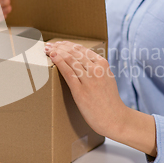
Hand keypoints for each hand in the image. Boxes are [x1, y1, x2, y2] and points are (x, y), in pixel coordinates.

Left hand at [44, 41, 156, 156]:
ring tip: (48, 50)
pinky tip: (53, 57)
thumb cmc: (110, 101)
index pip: (82, 49)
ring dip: (56, 52)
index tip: (59, 43)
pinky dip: (59, 62)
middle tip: (49, 45)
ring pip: (70, 60)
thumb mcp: (108, 79)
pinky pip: (68, 72)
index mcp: (103, 64)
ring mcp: (89, 80)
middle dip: (60, 46)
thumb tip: (84, 63)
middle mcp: (97, 69)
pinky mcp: (81, 91)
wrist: (115, 119)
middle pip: (74, 53)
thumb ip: (98, 69)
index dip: (68, 44)